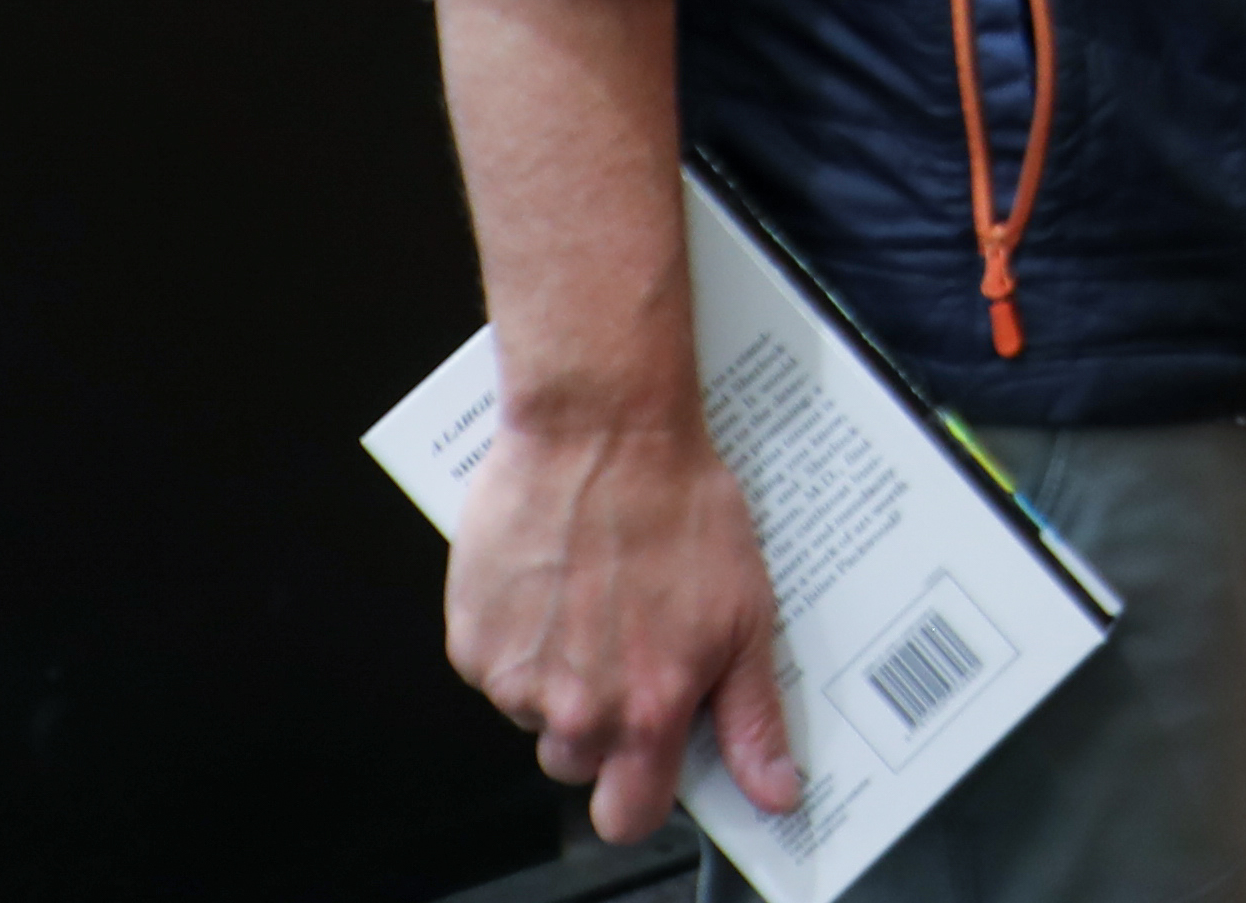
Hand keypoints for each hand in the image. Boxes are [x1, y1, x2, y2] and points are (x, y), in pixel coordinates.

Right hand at [447, 392, 800, 846]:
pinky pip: (494, 669)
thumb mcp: (746, 615)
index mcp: (647, 712)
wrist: (600, 429)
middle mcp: (577, 709)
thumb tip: (774, 794)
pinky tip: (551, 584)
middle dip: (600, 725)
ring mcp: (515, 678)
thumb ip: (753, 719)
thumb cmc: (677, 505)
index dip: (639, 796)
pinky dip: (518, 638)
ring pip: (534, 714)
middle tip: (625, 650)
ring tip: (591, 602)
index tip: (648, 764)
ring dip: (557, 678)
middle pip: (578, 764)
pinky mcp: (471, 640)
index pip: (629, 817)